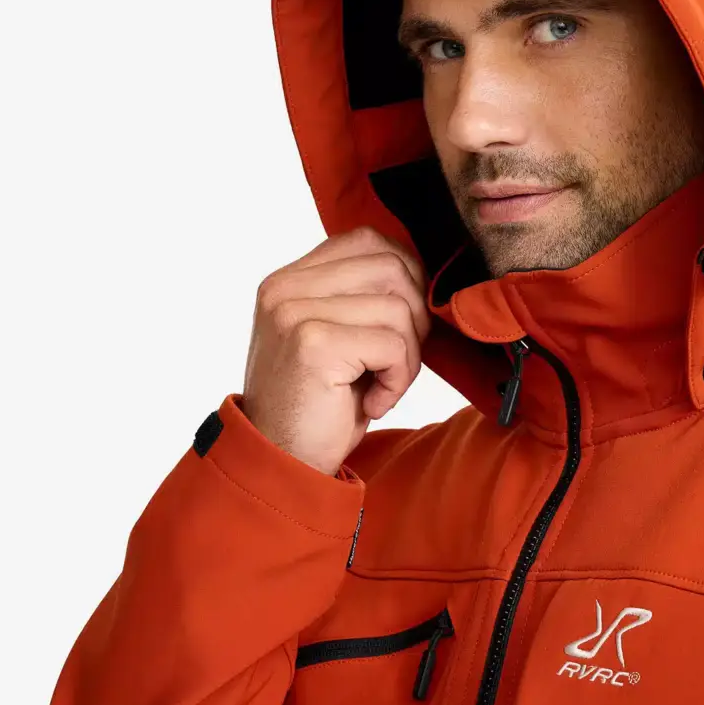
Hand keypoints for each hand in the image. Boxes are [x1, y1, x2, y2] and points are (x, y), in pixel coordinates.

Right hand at [240, 225, 430, 475]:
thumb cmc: (319, 404)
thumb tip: (421, 272)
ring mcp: (295, 312)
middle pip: (391, 267)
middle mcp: (285, 288)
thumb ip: (361, 297)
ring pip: (399, 308)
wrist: (281, 463)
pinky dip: (398, 380)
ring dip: (407, 357)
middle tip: (397, 361)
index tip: (403, 323)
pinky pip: (394, 344)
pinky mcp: (314, 343)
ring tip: (380, 386)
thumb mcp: (336, 337)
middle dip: (414, 317)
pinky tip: (371, 403)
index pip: (368, 241)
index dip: (405, 277)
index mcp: (289, 279)